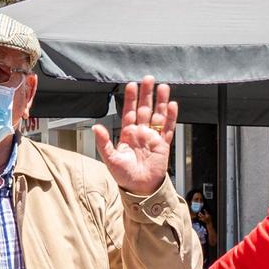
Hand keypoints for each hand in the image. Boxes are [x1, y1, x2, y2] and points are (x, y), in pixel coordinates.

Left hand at [92, 77, 176, 197]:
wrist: (140, 189)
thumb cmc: (124, 177)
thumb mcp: (110, 159)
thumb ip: (104, 142)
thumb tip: (96, 127)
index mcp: (128, 134)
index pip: (129, 112)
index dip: (131, 99)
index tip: (132, 86)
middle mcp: (141, 133)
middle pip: (145, 109)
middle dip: (147, 94)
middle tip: (148, 79)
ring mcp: (153, 138)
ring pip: (158, 115)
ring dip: (161, 101)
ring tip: (163, 87)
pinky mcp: (163, 145)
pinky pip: (168, 129)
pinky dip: (171, 117)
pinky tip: (172, 106)